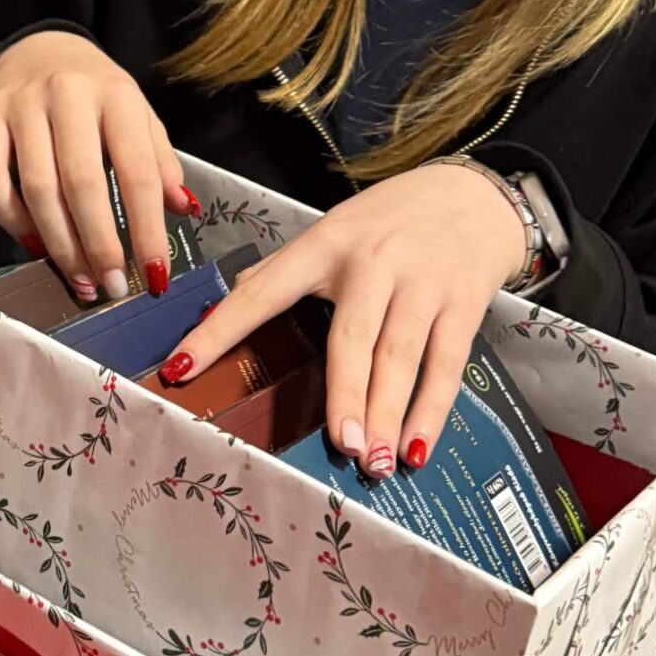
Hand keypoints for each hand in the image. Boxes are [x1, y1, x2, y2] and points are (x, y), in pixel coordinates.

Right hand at [0, 30, 197, 302]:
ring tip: (80, 279)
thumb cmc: (97, 93)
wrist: (39, 47)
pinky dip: (13, 220)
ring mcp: (22, 105)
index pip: (137, 172)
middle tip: (112, 286)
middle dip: (100, 244)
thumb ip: (160, 161)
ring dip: (60, 244)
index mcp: (117, 96)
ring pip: (38, 187)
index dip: (147, 229)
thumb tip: (183, 209)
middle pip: (83, 183)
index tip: (155, 274)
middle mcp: (69, 95)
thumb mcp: (138, 116)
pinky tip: (35, 245)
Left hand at [160, 160, 525, 474]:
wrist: (473, 194)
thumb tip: (230, 302)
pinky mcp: (463, 304)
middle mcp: (372, 263)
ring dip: (388, 413)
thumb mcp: (331, 231)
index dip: (218, 331)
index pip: (261, 293)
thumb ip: (285, 270)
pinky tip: (416, 446)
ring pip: (401, 356)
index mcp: (324, 245)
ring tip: (372, 460)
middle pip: (352, 336)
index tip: (182, 369)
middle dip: (344, 394)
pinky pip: (445, 365)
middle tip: (339, 444)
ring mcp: (421, 284)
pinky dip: (431, 411)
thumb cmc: (391, 221)